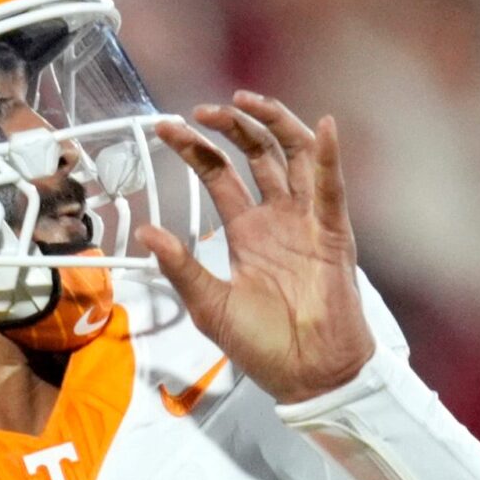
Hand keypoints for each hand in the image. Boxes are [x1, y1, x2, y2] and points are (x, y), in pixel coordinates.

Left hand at [137, 92, 375, 404]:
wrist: (306, 375)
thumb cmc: (263, 345)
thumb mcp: (209, 305)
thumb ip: (180, 267)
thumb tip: (145, 230)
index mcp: (246, 230)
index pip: (218, 173)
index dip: (194, 148)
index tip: (164, 128)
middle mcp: (277, 216)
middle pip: (255, 153)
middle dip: (229, 127)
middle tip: (199, 110)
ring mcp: (307, 221)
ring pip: (294, 156)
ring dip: (273, 124)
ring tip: (244, 103)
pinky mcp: (333, 235)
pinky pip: (333, 189)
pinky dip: (329, 157)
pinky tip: (323, 128)